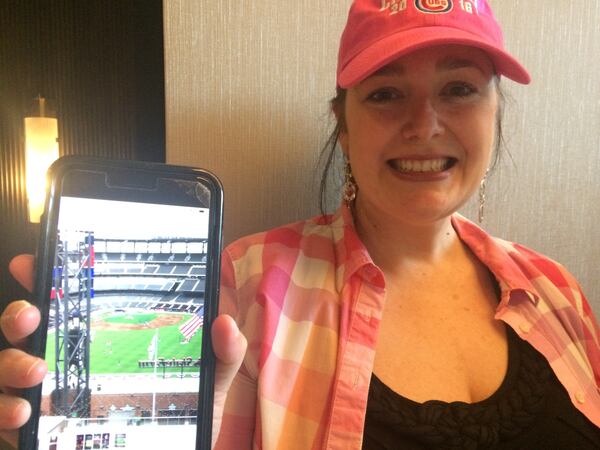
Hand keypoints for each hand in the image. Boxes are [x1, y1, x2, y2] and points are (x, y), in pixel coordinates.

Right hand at [0, 255, 246, 449]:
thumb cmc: (185, 416)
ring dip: (11, 363)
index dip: (47, 278)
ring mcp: (50, 394)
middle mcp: (71, 361)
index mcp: (105, 339)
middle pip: (29, 327)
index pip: (72, 301)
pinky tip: (23, 412)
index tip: (35, 263)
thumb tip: (224, 322)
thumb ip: (222, 353)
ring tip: (35, 372)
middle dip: (19, 314)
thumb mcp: (208, 381)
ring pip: (9, 366)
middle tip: (32, 317)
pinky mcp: (40, 430)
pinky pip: (6, 414)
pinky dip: (4, 409)